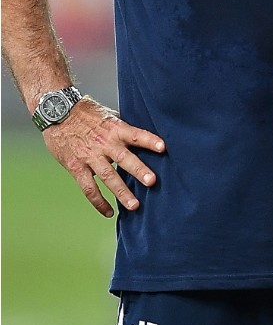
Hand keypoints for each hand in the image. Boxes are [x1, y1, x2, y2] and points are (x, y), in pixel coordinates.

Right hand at [42, 98, 164, 216]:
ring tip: (134, 205)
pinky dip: (98, 202)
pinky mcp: (76, 167)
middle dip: (138, 170)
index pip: (135, 134)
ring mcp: (90, 156)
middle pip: (124, 158)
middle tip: (152, 181)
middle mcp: (104, 143)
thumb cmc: (87, 113)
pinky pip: (89, 187)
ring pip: (108, 176)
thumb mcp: (109, 116)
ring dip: (121, 192)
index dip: (149, 140)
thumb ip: (124, 129)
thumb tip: (145, 140)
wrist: (57, 112)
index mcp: (115, 129)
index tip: (163, 148)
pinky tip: (109, 212)